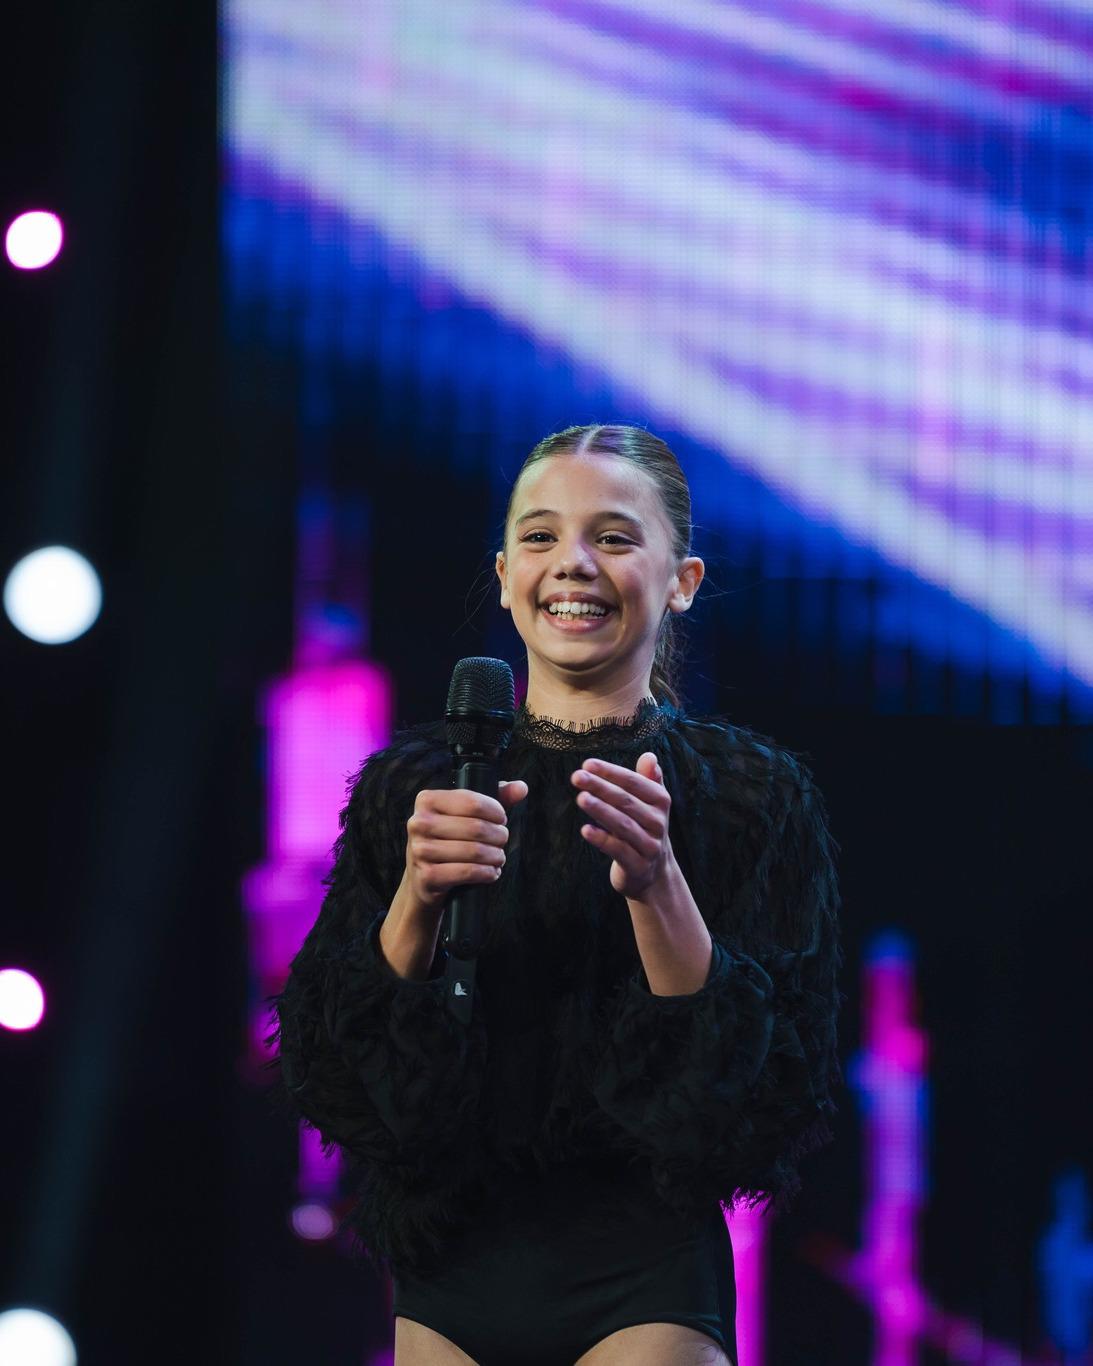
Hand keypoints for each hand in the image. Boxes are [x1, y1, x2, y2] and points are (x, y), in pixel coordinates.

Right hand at [404, 780, 527, 911]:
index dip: (495, 811)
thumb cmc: (449, 840)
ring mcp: (420, 850)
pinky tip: (491, 872)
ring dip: (495, 856)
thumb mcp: (466, 815)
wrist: (424, 880)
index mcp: (427, 800)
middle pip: (476, 827)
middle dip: (498, 836)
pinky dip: (486, 873)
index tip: (501, 819)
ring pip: (474, 851)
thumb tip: (521, 788)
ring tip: (498, 858)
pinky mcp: (427, 876)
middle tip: (502, 841)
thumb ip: (495, 797)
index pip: (472, 801)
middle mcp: (418, 823)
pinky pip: (467, 872)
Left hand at [571, 752, 671, 897]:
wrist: (654, 874)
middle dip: (601, 787)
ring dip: (601, 810)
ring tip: (581, 798)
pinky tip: (585, 830)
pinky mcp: (638, 866)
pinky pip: (619, 851)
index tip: (587, 764)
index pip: (634, 782)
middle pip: (626, 801)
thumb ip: (647, 780)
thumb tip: (649, 756)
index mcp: (661, 801)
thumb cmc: (645, 829)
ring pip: (623, 825)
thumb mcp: (650, 804)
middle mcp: (658, 822)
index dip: (611, 772)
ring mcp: (650, 846)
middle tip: (577, 777)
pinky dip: (603, 839)